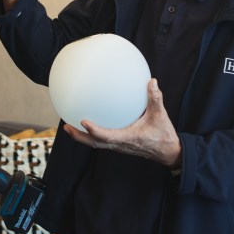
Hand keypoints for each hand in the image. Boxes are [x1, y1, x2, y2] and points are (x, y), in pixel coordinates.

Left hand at [62, 79, 181, 167]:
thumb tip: (152, 81)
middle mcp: (120, 144)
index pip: (107, 136)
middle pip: (94, 143)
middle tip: (65, 126)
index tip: (83, 122)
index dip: (94, 130)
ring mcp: (118, 145)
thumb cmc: (163, 134)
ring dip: (82, 137)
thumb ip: (155, 98)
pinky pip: (102, 140)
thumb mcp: (161, 115)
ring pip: (96, 144)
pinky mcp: (120, 144)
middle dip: (79, 136)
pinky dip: (92, 134)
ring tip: (69, 126)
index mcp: (128, 138)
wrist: (168, 152)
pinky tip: (88, 123)